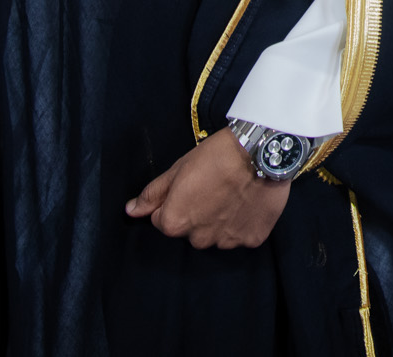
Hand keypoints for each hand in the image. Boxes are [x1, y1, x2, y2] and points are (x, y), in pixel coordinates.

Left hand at [124, 127, 290, 247]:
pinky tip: (247, 201)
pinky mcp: (251, 239)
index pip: (162, 220)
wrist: (261, 152)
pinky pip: (241, 235)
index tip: (191, 186)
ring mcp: (226, 241)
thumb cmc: (217, 156)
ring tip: (233, 194)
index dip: (175, 201)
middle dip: (197, 213)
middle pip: (190, 230)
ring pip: (216, 234)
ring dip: (220, 220)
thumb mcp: (178, 169)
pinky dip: (243, 222)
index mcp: (174, 222)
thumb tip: (131, 210)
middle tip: (212, 187)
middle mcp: (198, 239)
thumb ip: (152, 194)